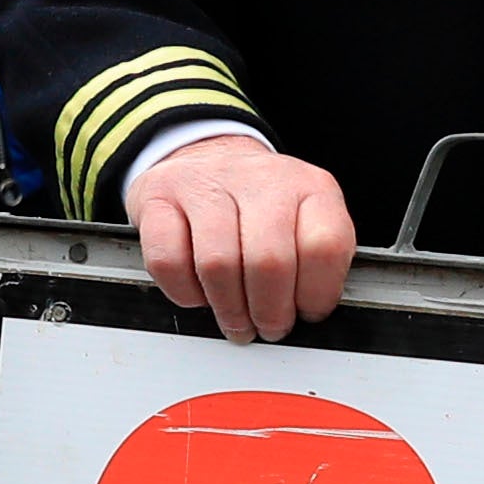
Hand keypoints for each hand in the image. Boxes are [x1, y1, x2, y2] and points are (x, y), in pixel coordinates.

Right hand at [127, 138, 356, 340]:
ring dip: (229, 309)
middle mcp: (261, 179)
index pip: (324, 246)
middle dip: (269, 312)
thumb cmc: (261, 206)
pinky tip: (199, 293)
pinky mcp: (159, 194)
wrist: (209, 155)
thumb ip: (317, 264)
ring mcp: (206, 182)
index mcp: (311, 188)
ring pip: (218, 264)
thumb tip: (309, 316)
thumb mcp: (306, 223)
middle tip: (268, 328)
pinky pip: (168, 261)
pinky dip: (184, 293)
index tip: (307, 312)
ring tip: (236, 320)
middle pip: (269, 261)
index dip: (316, 294)